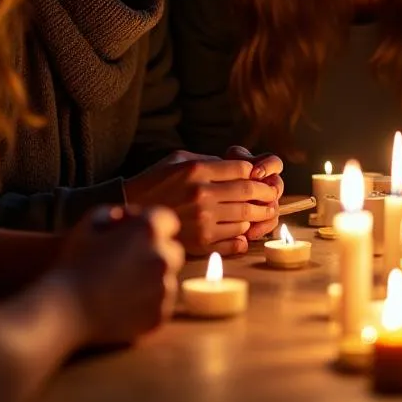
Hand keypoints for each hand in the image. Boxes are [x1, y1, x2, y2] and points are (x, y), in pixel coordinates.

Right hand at [56, 204, 182, 346]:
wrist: (63, 310)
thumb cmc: (73, 262)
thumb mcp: (90, 223)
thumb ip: (117, 212)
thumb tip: (132, 216)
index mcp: (148, 229)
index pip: (167, 220)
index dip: (152, 228)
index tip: (137, 238)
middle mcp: (163, 255)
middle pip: (173, 250)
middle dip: (157, 253)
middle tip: (130, 264)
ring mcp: (164, 287)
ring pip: (168, 279)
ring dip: (154, 280)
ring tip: (124, 288)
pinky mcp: (160, 314)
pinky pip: (163, 304)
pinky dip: (150, 304)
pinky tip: (125, 305)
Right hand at [125, 154, 279, 255]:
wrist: (129, 212)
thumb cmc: (155, 182)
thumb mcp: (178, 159)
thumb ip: (209, 161)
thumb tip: (238, 167)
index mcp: (197, 171)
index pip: (242, 169)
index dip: (254, 172)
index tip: (257, 176)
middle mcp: (202, 194)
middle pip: (249, 193)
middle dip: (265, 193)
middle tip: (272, 195)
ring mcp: (203, 220)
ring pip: (245, 216)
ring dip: (257, 214)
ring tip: (262, 212)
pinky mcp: (201, 242)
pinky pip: (235, 239)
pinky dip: (243, 235)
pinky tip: (243, 231)